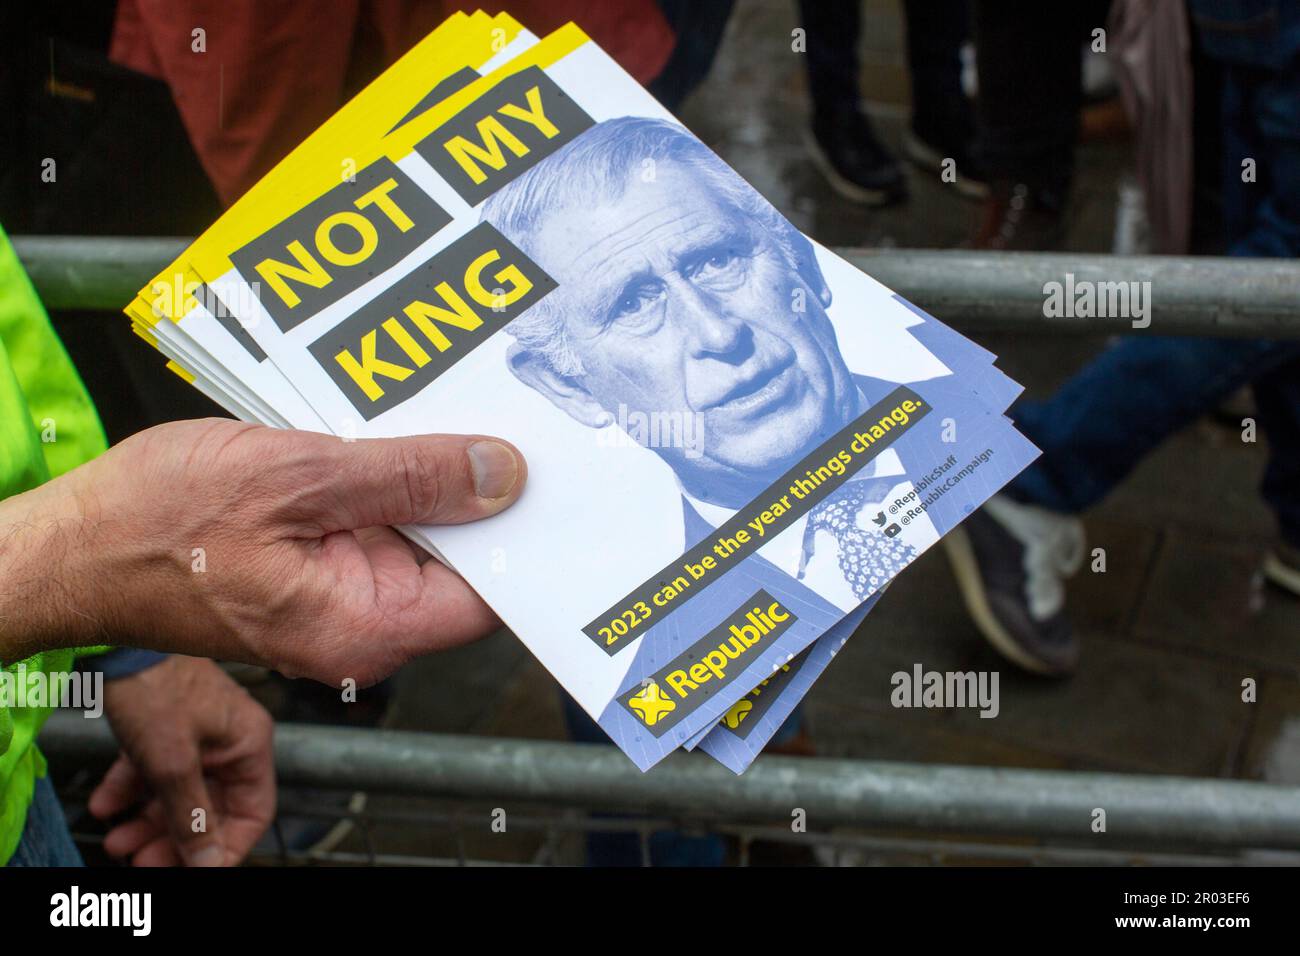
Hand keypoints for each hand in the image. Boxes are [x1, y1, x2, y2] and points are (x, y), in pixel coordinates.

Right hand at [0, 419, 525, 685]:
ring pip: (418, 532)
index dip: (525, 535)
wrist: (73, 542)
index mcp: (368, 625)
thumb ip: (408, 478)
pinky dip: (387, 476)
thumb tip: (502, 474)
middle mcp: (364, 622)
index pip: (490, 594)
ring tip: (451, 407)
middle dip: (480, 492)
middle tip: (509, 418)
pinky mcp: (317, 564)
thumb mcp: (298, 478)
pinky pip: (375, 519)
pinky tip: (393, 425)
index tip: (555, 477)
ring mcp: (340, 594)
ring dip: (429, 475)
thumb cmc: (158, 524)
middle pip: (461, 559)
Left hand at [90, 655, 274, 866]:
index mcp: (249, 743)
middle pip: (211, 808)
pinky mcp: (169, 725)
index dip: (225, 847)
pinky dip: (133, 790)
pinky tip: (107, 803)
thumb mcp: (172, 762)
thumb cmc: (155, 685)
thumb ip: (191, 816)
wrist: (115, 639)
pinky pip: (157, 771)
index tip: (194, 869)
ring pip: (181, 793)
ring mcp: (199, 732)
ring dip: (149, 821)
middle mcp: (230, 740)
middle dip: (175, 839)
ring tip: (118, 839)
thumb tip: (207, 860)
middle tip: (142, 861)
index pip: (253, 813)